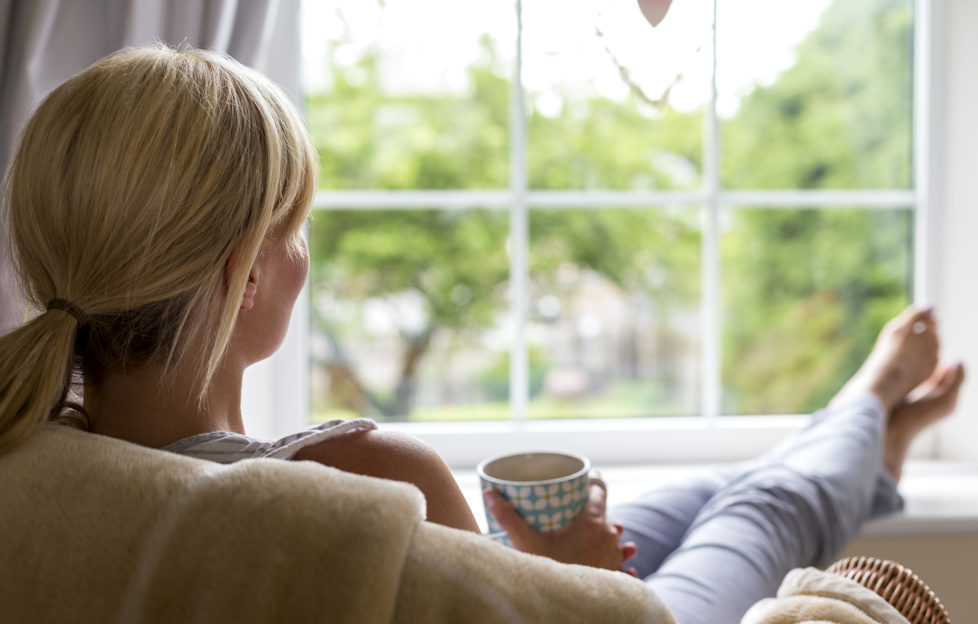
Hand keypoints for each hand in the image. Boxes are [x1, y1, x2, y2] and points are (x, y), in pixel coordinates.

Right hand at [484, 479, 638, 575]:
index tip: (583, 483)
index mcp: (592, 522)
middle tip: (580, 509)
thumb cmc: (549, 570)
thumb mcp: (525, 541)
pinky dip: (622, 563)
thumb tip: (490, 493)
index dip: (592, 484)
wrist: (565, 607)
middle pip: (605, 514)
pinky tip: (625, 567)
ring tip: (607, 533)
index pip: (599, 490)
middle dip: (595, 510)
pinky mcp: (613, 574)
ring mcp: (613, 555)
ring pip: (616, 539)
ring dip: (611, 534)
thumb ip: (508, 516)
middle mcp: (608, 536)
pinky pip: (623, 565)